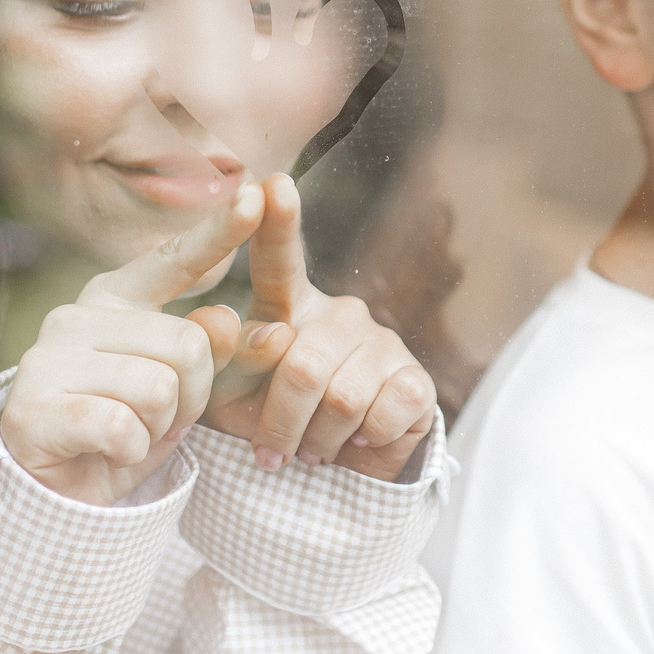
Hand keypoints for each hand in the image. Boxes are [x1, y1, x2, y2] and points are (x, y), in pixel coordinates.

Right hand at [0, 183, 263, 505]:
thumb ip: (215, 355)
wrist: (54, 497)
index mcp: (114, 299)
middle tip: (155, 420)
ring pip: (160, 388)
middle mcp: (76, 316)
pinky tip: (104, 453)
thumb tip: (236, 320)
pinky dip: (129, 453)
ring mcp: (47, 357)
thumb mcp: (182, 393)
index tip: (254, 194)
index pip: (174, 260)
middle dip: (191, 398)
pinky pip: (123, 427)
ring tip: (127, 435)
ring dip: (160, 429)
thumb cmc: (123, 432)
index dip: (218, 232)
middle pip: (189, 345)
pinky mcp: (34, 406)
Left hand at [202, 174, 437, 481]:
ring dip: (319, 441)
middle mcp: (338, 314)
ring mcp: (380, 342)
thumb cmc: (276, 422)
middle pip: (303, 367)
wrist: (339, 469)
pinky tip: (358, 441)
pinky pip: (383, 415)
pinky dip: (362, 443)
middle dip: (281, 424)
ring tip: (314, 449)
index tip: (271, 184)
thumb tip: (272, 333)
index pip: (279, 261)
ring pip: (341, 399)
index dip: (278, 223)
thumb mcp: (238, 398)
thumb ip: (238, 362)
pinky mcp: (415, 379)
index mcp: (289, 308)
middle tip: (273, 454)